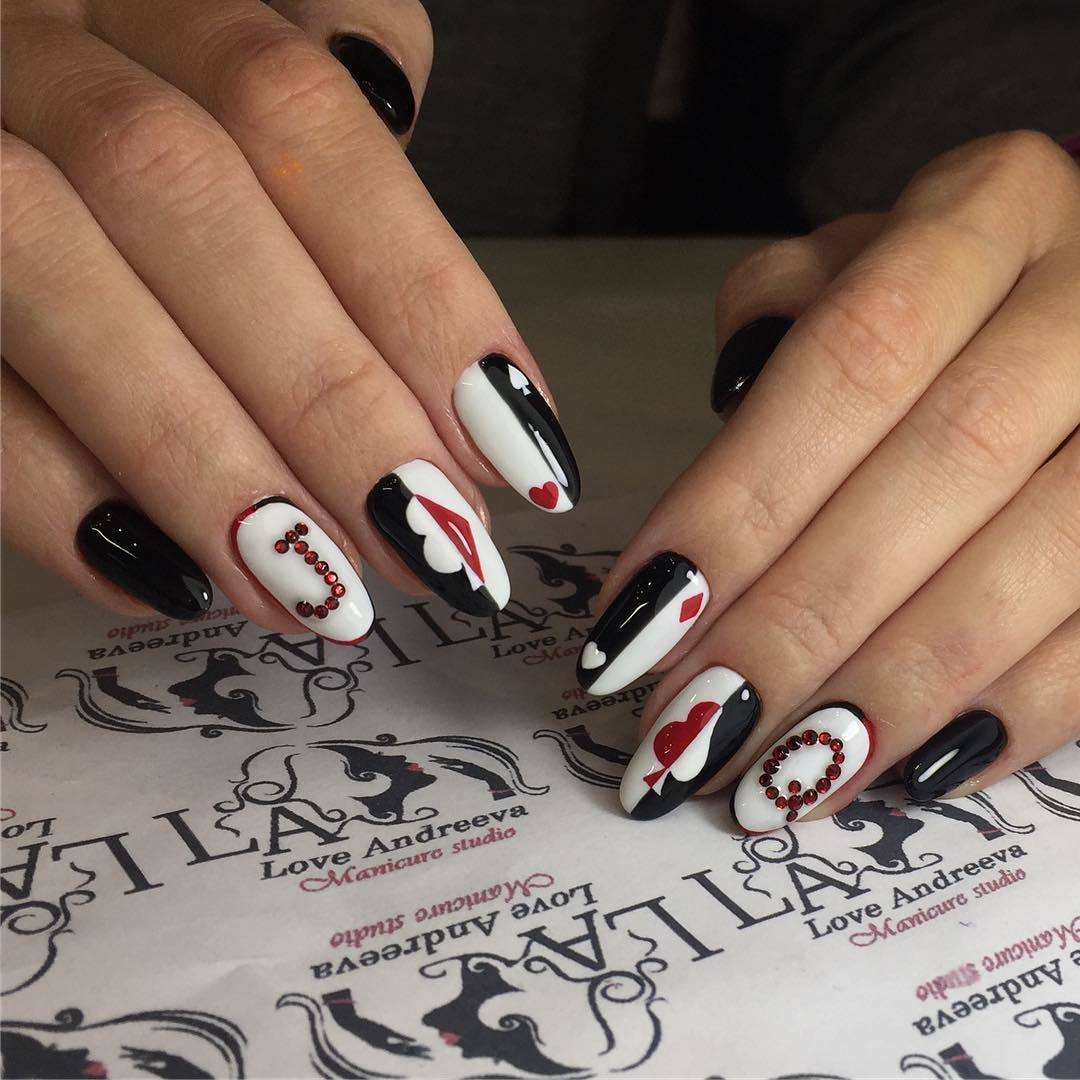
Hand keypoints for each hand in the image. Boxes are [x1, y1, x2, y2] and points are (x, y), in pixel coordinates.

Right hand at [0, 0, 578, 641]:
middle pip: (182, 192)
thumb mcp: (250, 70)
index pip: (300, 116)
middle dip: (328, 398)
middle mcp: (33, 36)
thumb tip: (472, 351)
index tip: (517, 454)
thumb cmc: (144, 106)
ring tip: (322, 594)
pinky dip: (50, 493)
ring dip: (200, 456)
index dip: (420, 294)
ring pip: (44, 264)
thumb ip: (349, 159)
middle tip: (433, 547)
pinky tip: (172, 583)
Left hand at [577, 131, 1079, 828]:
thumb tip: (716, 486)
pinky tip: (910, 773)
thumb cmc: (947, 292)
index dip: (738, 503)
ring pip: (1030, 570)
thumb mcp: (857, 263)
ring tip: (780, 781)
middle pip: (933, 475)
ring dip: (890, 691)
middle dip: (796, 622)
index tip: (638, 619)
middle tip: (691, 730)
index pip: (847, 364)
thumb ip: (764, 352)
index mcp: (991, 213)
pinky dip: (1012, 717)